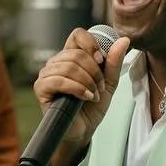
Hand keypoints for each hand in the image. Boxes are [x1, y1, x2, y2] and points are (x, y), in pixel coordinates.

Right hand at [32, 28, 131, 165]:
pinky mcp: (41, 88)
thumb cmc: (92, 107)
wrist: (83, 130)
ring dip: (87, 82)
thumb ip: (114, 63)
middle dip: (94, 72)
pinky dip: (76, 88)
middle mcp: (57, 62)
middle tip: (100, 88)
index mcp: (71, 56)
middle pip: (77, 53)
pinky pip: (59, 80)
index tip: (101, 61)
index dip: (91, 44)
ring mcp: (47, 74)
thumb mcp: (108, 83)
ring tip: (93, 95)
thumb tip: (124, 40)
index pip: (77, 35)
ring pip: (69, 66)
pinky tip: (85, 97)